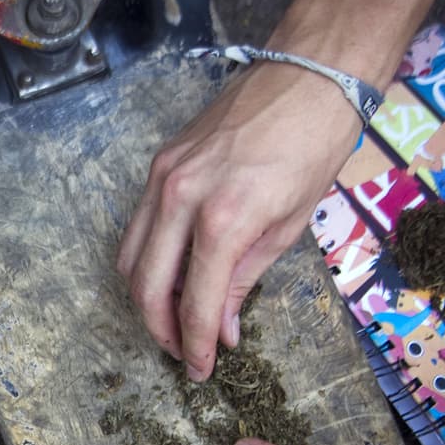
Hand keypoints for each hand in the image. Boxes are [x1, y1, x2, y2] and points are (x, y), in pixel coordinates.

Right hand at [116, 62, 362, 380]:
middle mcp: (180, 199)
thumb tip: (223, 328)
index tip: (202, 370)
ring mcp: (161, 178)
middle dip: (161, 329)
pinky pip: (136, 226)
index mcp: (224, 219)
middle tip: (182, 352)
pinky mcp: (157, 164)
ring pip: (128, 258)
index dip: (197, 345)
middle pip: (146, 286)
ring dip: (145, 297)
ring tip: (173, 316)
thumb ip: (246, 278)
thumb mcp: (289, 224)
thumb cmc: (315, 144)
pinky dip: (146, 259)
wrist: (308, 74)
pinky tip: (172, 271)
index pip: (197, 302)